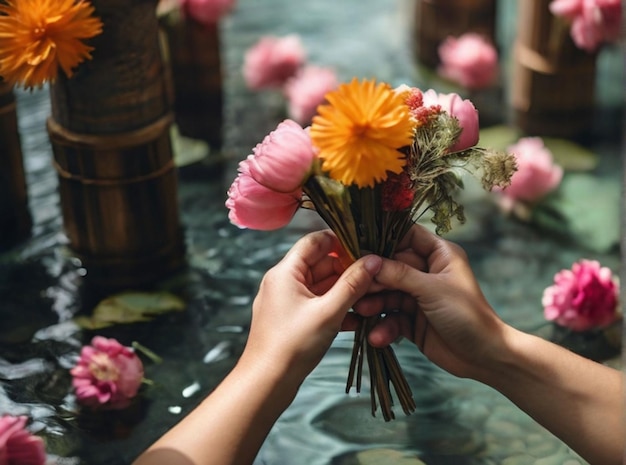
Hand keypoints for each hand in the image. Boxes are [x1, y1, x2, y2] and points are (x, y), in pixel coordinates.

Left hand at [242, 229, 381, 383]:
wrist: (266, 383)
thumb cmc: (291, 346)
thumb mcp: (328, 312)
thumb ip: (353, 284)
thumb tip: (373, 260)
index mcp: (285, 272)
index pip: (315, 241)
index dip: (341, 241)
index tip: (366, 250)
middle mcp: (283, 282)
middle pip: (321, 263)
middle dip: (348, 271)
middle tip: (374, 279)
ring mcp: (287, 301)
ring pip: (322, 286)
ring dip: (345, 292)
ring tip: (369, 300)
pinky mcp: (292, 320)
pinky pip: (318, 305)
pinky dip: (335, 308)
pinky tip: (356, 319)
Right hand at [351, 224, 507, 379]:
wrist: (484, 357)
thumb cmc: (467, 315)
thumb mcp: (432, 290)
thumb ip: (399, 274)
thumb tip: (368, 260)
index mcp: (438, 255)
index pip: (407, 236)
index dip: (384, 240)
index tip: (359, 247)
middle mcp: (426, 273)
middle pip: (390, 267)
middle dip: (373, 279)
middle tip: (355, 287)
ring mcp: (417, 297)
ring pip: (387, 293)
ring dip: (374, 303)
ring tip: (362, 312)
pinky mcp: (411, 320)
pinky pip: (390, 317)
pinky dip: (383, 326)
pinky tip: (378, 336)